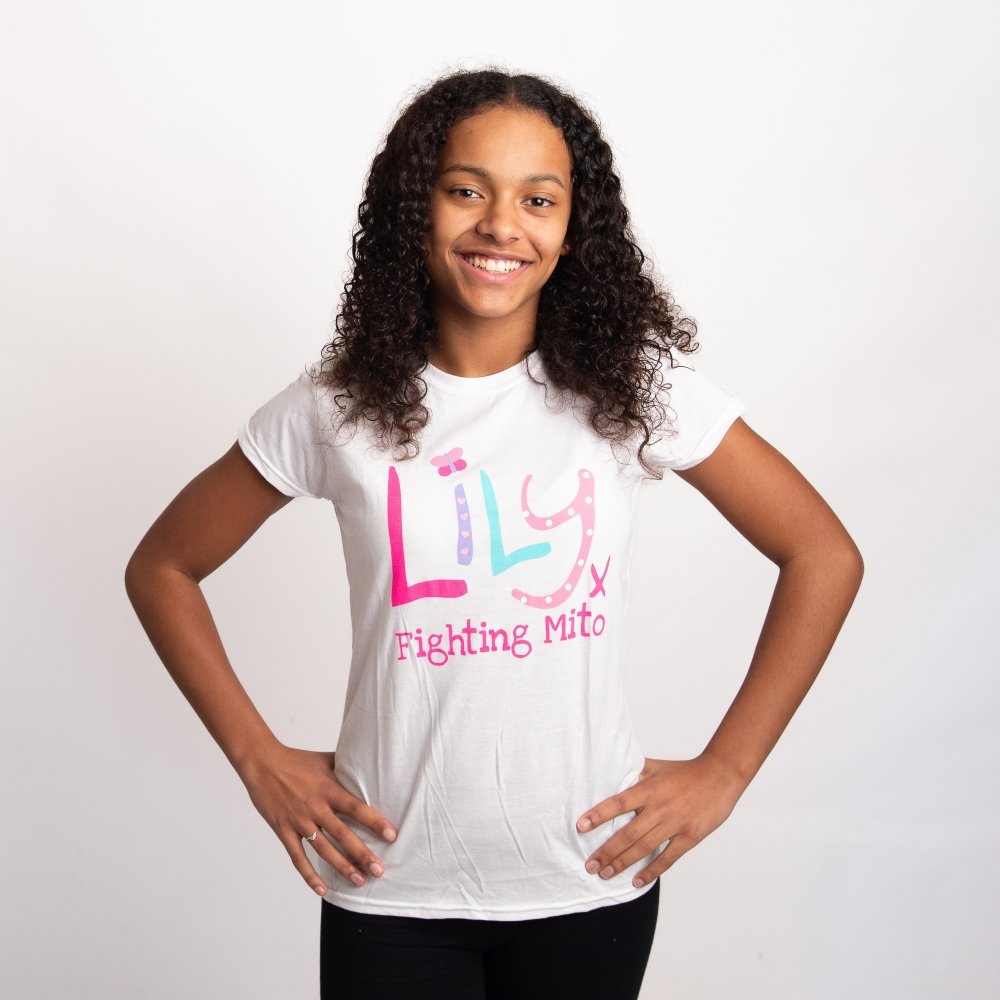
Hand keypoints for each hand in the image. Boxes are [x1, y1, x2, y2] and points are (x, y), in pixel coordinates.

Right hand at [238, 745, 397, 895]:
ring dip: (342, 867)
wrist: (262, 763)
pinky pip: (297, 857)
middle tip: (379, 871)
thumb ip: (346, 766)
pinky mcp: (283, 830)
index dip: (374, 822)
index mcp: (329, 789)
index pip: (356, 808)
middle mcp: (316, 807)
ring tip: (359, 881)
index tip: (391, 836)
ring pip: (323, 850)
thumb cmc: (297, 760)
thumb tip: (370, 763)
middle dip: (362, 854)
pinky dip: (309, 875)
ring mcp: (299, 821)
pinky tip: (323, 889)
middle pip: (343, 834)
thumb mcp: (325, 760)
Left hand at [576, 753, 745, 886]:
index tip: (581, 827)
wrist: (720, 776)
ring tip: (605, 874)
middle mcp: (659, 808)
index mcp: (649, 790)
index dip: (599, 815)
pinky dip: (651, 871)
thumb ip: (635, 771)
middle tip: (589, 865)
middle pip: (628, 833)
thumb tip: (613, 769)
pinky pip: (667, 858)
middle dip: (606, 851)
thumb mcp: (657, 766)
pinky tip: (637, 882)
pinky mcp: (689, 837)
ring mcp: (675, 824)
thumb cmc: (686, 771)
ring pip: (644, 847)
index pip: (619, 803)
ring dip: (622, 863)